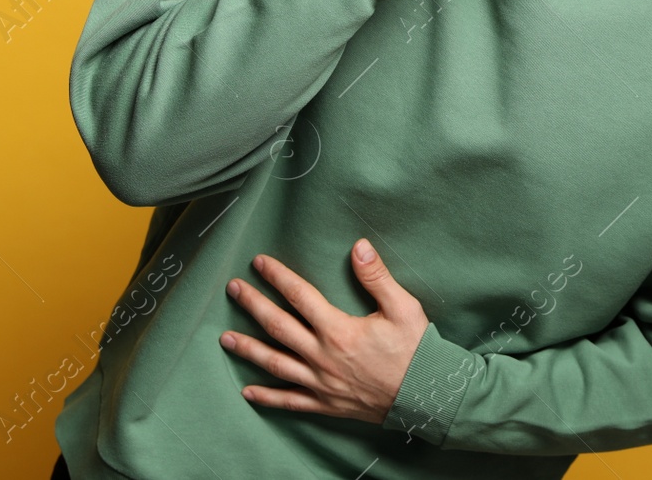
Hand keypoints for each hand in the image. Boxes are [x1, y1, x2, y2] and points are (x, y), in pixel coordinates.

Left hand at [220, 239, 429, 424]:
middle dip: (253, 305)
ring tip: (225, 338)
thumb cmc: (415, 351)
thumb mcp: (402, 307)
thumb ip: (377, 277)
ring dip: (248, 349)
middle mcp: (323, 356)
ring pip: (275, 363)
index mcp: (339, 330)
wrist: (426, 396)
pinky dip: (267, 398)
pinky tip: (248, 392)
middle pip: (278, 326)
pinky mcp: (325, 404)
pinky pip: (289, 402)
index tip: (259, 263)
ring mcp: (321, 382)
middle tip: (233, 289)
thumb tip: (359, 246)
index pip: (300, 296)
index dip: (278, 277)